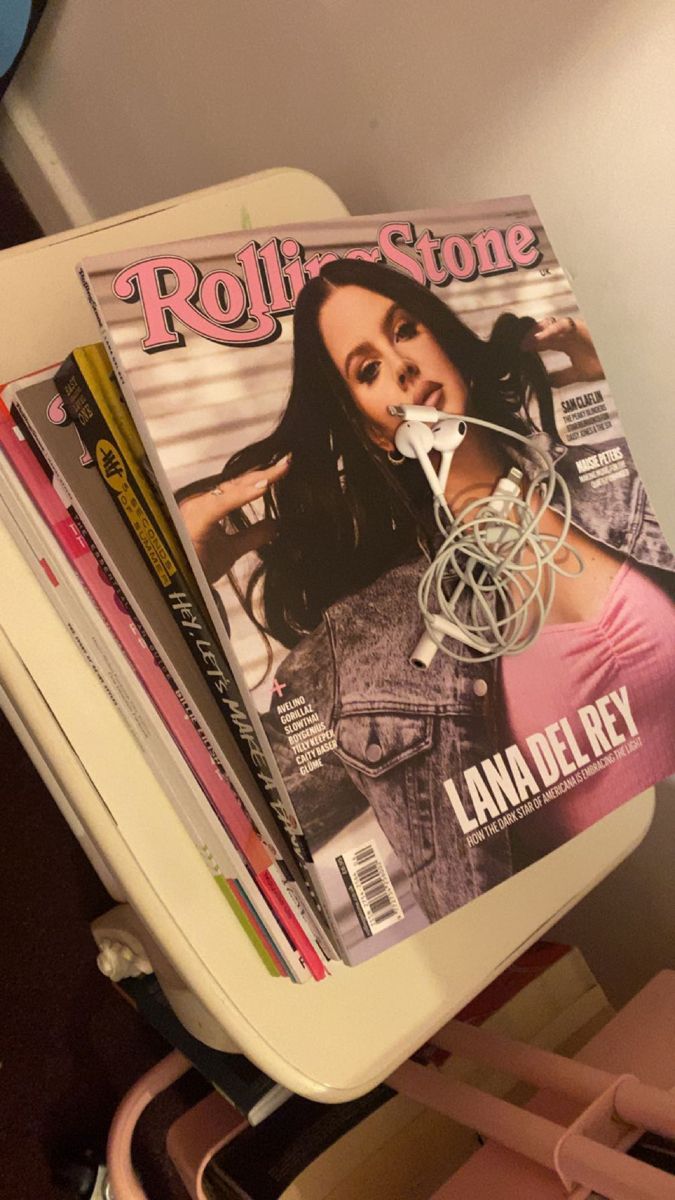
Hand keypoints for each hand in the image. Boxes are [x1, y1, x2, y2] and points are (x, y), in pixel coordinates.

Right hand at [179, 454, 290, 579]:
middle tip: (289, 460)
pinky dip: (244, 495)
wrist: (179, 589)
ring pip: (231, 488)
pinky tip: (263, 487)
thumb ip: (252, 536)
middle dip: (264, 471)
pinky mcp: (195, 519)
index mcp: (205, 506)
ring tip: (282, 469)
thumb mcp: (232, 550)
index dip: (261, 477)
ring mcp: (195, 508)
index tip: (285, 466)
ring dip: (258, 478)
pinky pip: (223, 504)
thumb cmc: (196, 568)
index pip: (238, 487)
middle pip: (237, 483)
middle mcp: (199, 502)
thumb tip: (276, 525)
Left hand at [520, 316, 603, 386]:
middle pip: (542, 331)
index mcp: (565, 343)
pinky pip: (562, 325)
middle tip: (516, 347)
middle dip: (528, 338)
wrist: (620, 361)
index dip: (530, 347)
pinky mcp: (580, 327)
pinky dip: (549, 331)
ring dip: (535, 334)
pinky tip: (536, 339)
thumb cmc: (604, 363)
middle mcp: (567, 334)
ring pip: (549, 325)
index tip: (518, 354)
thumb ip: (562, 377)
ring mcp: (573, 329)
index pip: (542, 342)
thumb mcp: (578, 374)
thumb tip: (546, 383)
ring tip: (524, 344)